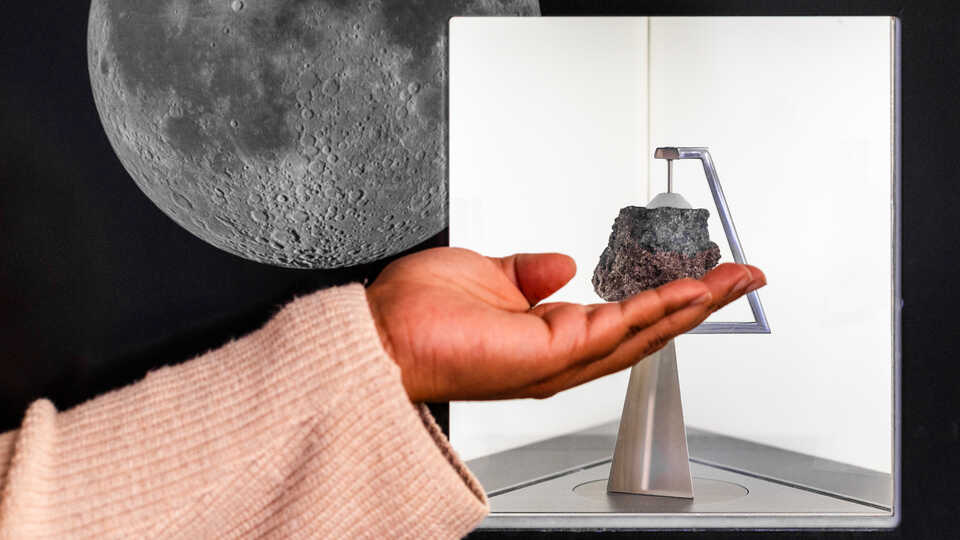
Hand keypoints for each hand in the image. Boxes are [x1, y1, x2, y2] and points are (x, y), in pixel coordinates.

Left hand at [365, 247, 764, 401]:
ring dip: (693, 303)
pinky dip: (659, 306)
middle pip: (647, 327)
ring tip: (734, 280)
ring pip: (644, 330)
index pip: (623, 315)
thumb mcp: (486, 275)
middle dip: (698, 301)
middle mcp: (560, 353)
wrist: (377, 336)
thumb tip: (560, 264)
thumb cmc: (415, 314)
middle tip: (741, 277)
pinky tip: (691, 290)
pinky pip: (618, 327)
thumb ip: (529, 273)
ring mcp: (559, 358)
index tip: (700, 274)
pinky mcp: (550, 353)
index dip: (665, 295)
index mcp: (548, 333)